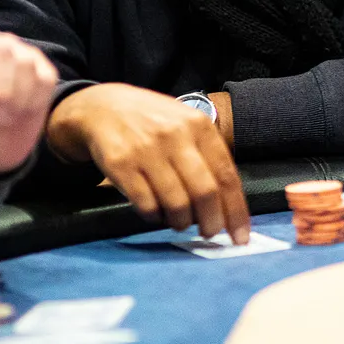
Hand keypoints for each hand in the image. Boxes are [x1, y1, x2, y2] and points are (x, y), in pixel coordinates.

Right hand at [46, 83, 250, 243]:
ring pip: (176, 203)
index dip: (236, 211)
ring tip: (180, 222)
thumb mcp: (185, 125)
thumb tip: (228, 205)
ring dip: (181, 222)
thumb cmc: (153, 122)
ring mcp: (147, 150)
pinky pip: (146, 204)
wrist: (103, 107)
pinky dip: (154, 216)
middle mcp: (175, 136)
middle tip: (209, 234)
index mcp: (199, 126)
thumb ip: (207, 157)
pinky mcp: (121, 164)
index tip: (240, 236)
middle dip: (211, 222)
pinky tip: (155, 213)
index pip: (227, 175)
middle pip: (205, 192)